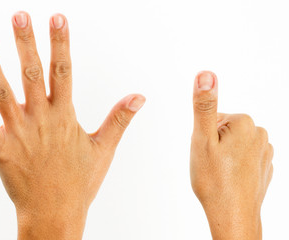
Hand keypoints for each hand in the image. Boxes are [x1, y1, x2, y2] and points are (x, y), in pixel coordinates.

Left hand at [0, 12, 144, 239]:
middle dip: (26, 43)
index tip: (57, 18)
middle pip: (32, 75)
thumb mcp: (104, 148)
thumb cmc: (81, 182)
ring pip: (2, 94)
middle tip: (19, 16)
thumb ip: (119, 118)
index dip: (61, 43)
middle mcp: (41, 120)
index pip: (64, 72)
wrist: (55, 214)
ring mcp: (18, 133)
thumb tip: (139, 97)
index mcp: (65, 117)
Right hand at [190, 71, 272, 239]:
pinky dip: (233, 165)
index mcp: (244, 123)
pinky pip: (242, 158)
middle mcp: (260, 134)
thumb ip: (204, 105)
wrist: (232, 215)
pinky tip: (229, 179)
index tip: (205, 151)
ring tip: (218, 172)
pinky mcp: (264, 167)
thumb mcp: (201, 138)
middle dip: (214, 143)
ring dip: (223, 155)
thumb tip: (206, 75)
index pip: (214, 118)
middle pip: (225, 130)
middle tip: (209, 162)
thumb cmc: (214, 179)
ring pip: (233, 144)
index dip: (203, 135)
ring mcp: (264, 152)